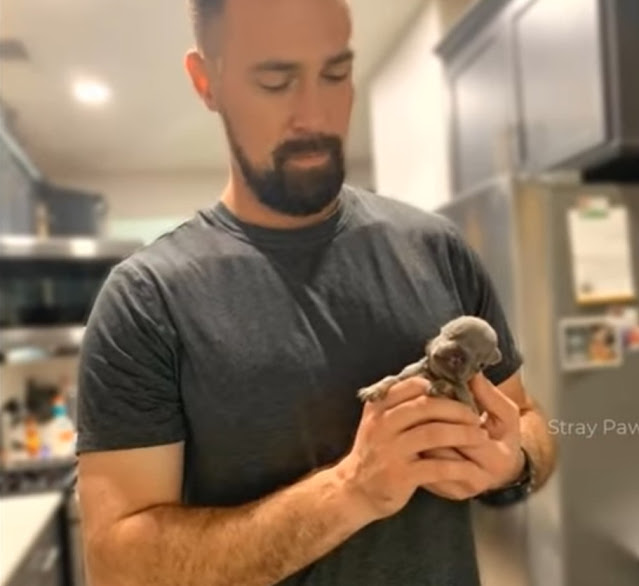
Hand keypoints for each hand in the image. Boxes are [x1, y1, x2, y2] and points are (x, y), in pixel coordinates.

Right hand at [335, 377, 491, 521]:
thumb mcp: (377, 420)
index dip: (439, 387)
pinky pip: (437, 467)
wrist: (354, 489)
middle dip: (456, 409)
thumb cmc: (375, 451)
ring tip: (480, 436)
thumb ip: (398, 403)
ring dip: (463, 434)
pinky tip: (472, 468)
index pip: (411, 385)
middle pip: (426, 407)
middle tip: (475, 415)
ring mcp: (391, 450)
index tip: (458, 392)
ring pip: (434, 434)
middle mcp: (382, 424)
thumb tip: (430, 382)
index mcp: (378, 407)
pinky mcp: (401, 475)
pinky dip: (458, 466)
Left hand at [420, 373, 523, 499]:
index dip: (450, 415)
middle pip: (441, 449)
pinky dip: (414, 449)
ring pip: (427, 459)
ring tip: (409, 416)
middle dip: (427, 424)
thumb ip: (489, 395)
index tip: (438, 395)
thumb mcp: (505, 414)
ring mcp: (457, 489)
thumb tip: (470, 374)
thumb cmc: (502, 437)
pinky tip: (410, 433)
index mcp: (496, 458)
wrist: (501, 469)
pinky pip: (420, 469)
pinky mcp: (442, 492)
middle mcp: (477, 479)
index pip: (465, 435)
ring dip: (416, 436)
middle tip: (415, 403)